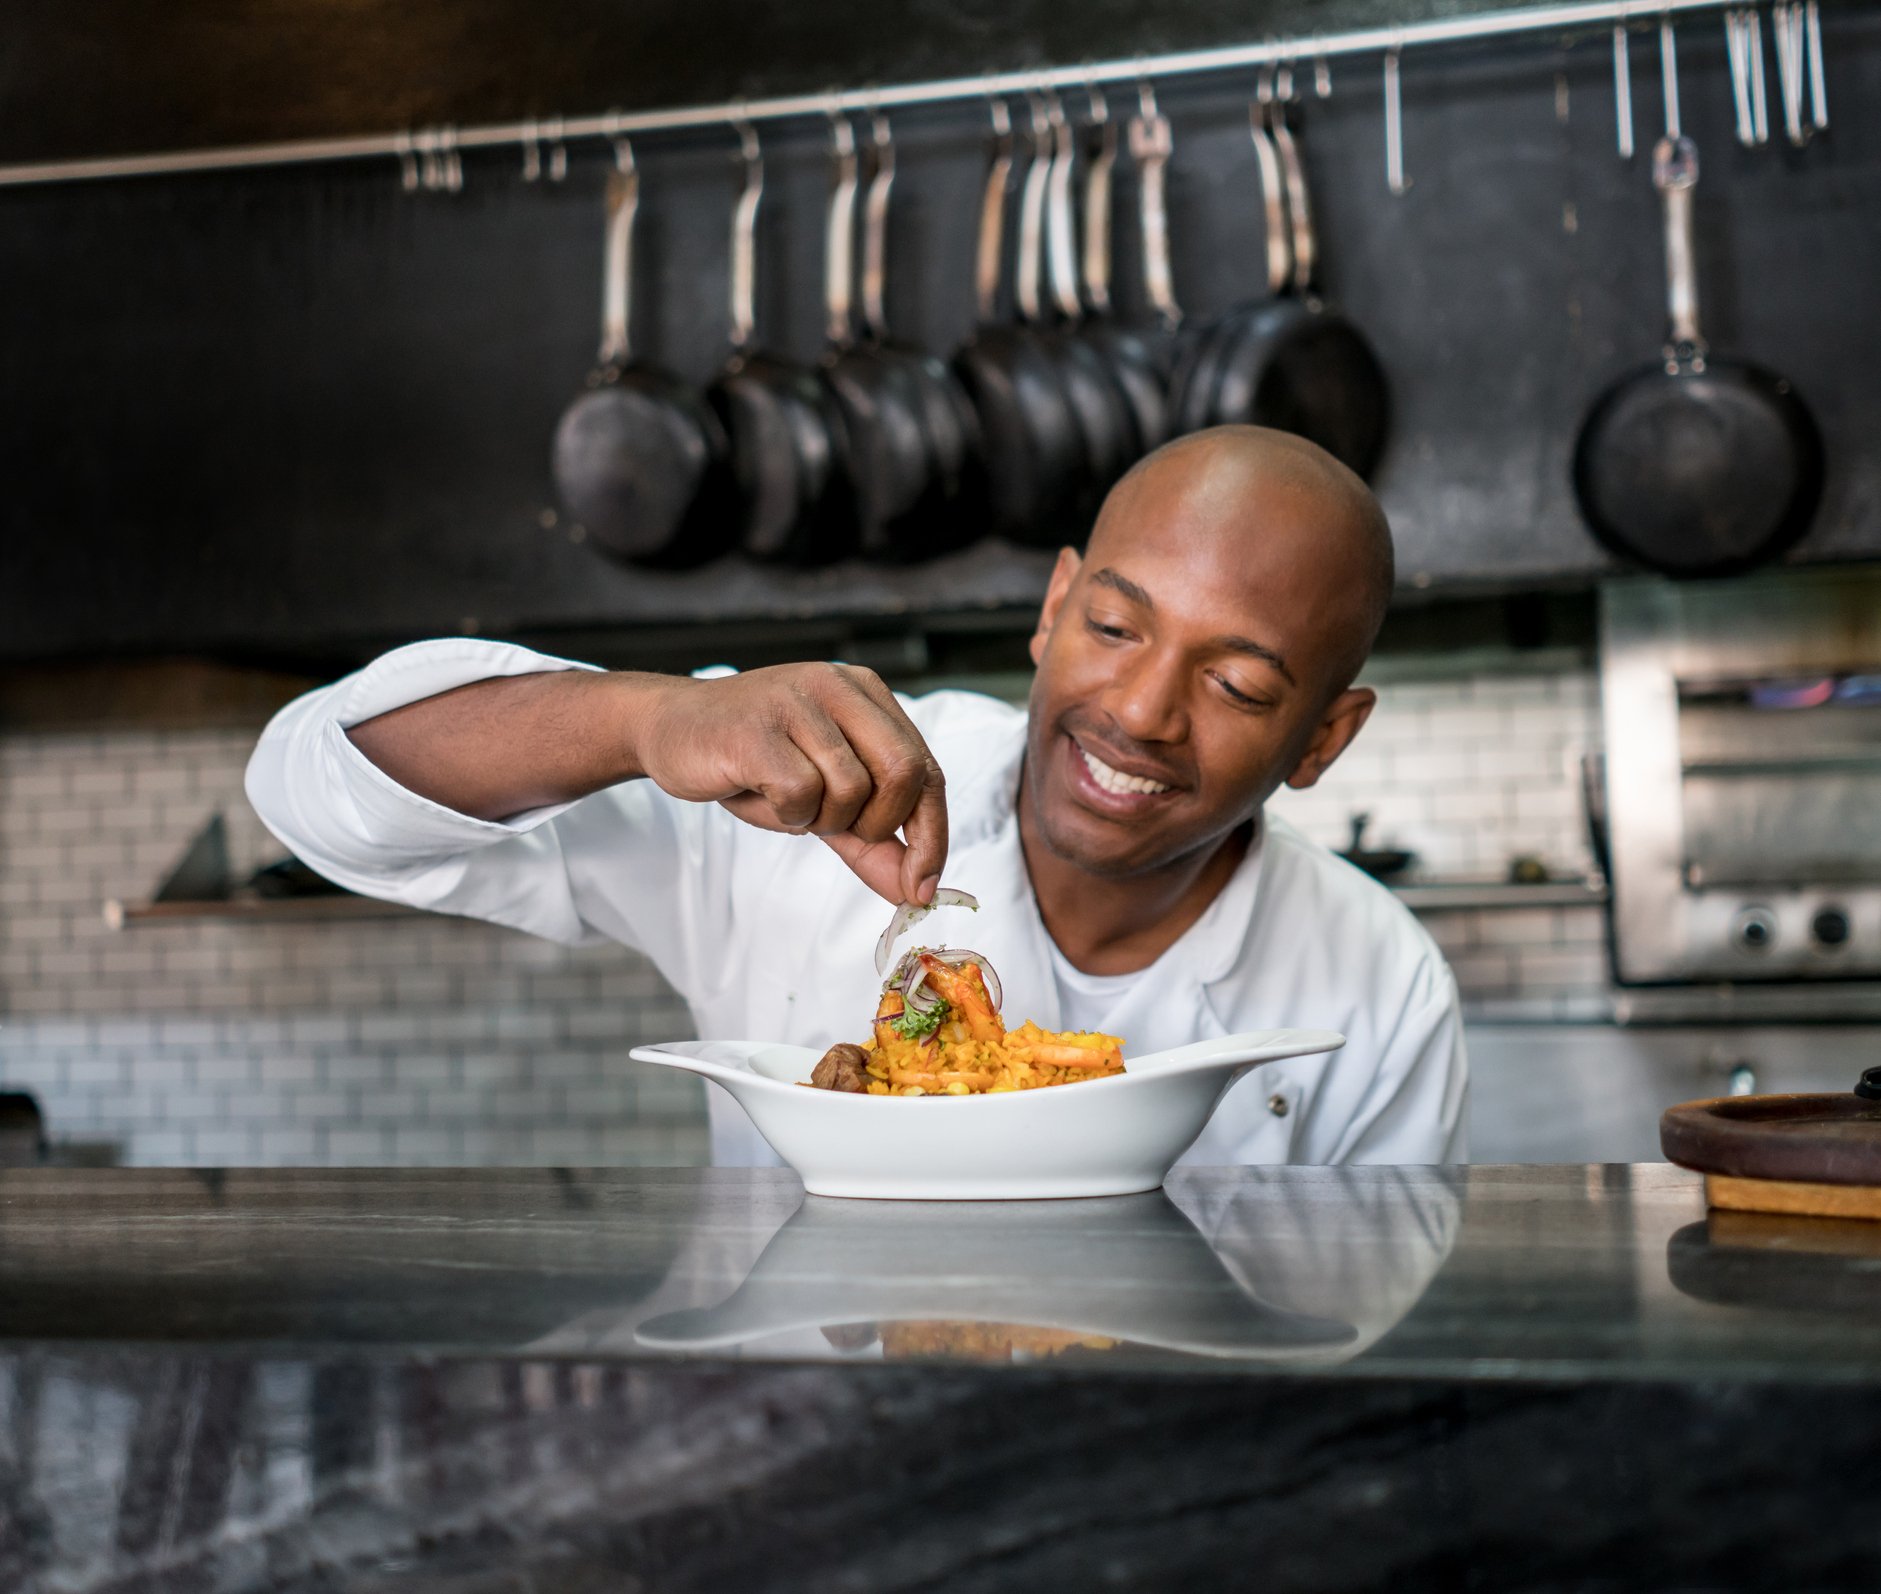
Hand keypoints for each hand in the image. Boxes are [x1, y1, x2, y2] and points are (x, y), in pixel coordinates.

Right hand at [636, 663, 947, 903]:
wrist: (667, 728)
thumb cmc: (753, 762)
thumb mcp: (823, 802)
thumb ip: (873, 842)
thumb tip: (917, 891)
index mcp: (867, 694)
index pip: (927, 769)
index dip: (933, 834)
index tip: (922, 887)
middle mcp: (840, 686)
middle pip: (905, 772)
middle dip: (878, 823)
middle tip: (835, 830)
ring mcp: (798, 700)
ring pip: (851, 788)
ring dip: (819, 818)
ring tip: (785, 801)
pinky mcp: (757, 726)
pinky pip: (800, 791)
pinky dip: (785, 814)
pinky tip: (758, 793)